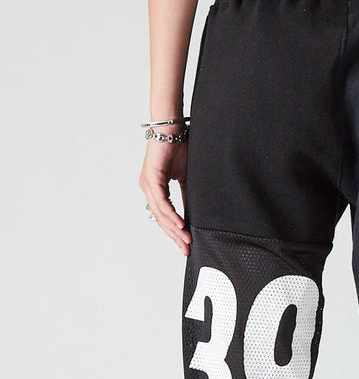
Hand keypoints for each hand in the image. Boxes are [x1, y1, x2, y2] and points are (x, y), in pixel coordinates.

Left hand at [138, 137, 191, 255]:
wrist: (172, 129)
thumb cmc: (178, 149)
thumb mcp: (185, 178)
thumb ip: (185, 196)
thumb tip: (191, 213)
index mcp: (154, 189)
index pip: (163, 216)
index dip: (173, 232)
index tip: (184, 244)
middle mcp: (148, 188)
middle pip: (160, 219)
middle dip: (174, 236)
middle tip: (185, 249)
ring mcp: (147, 184)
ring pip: (160, 214)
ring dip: (174, 229)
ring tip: (185, 239)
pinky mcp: (151, 178)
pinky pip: (162, 202)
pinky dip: (171, 215)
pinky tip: (180, 225)